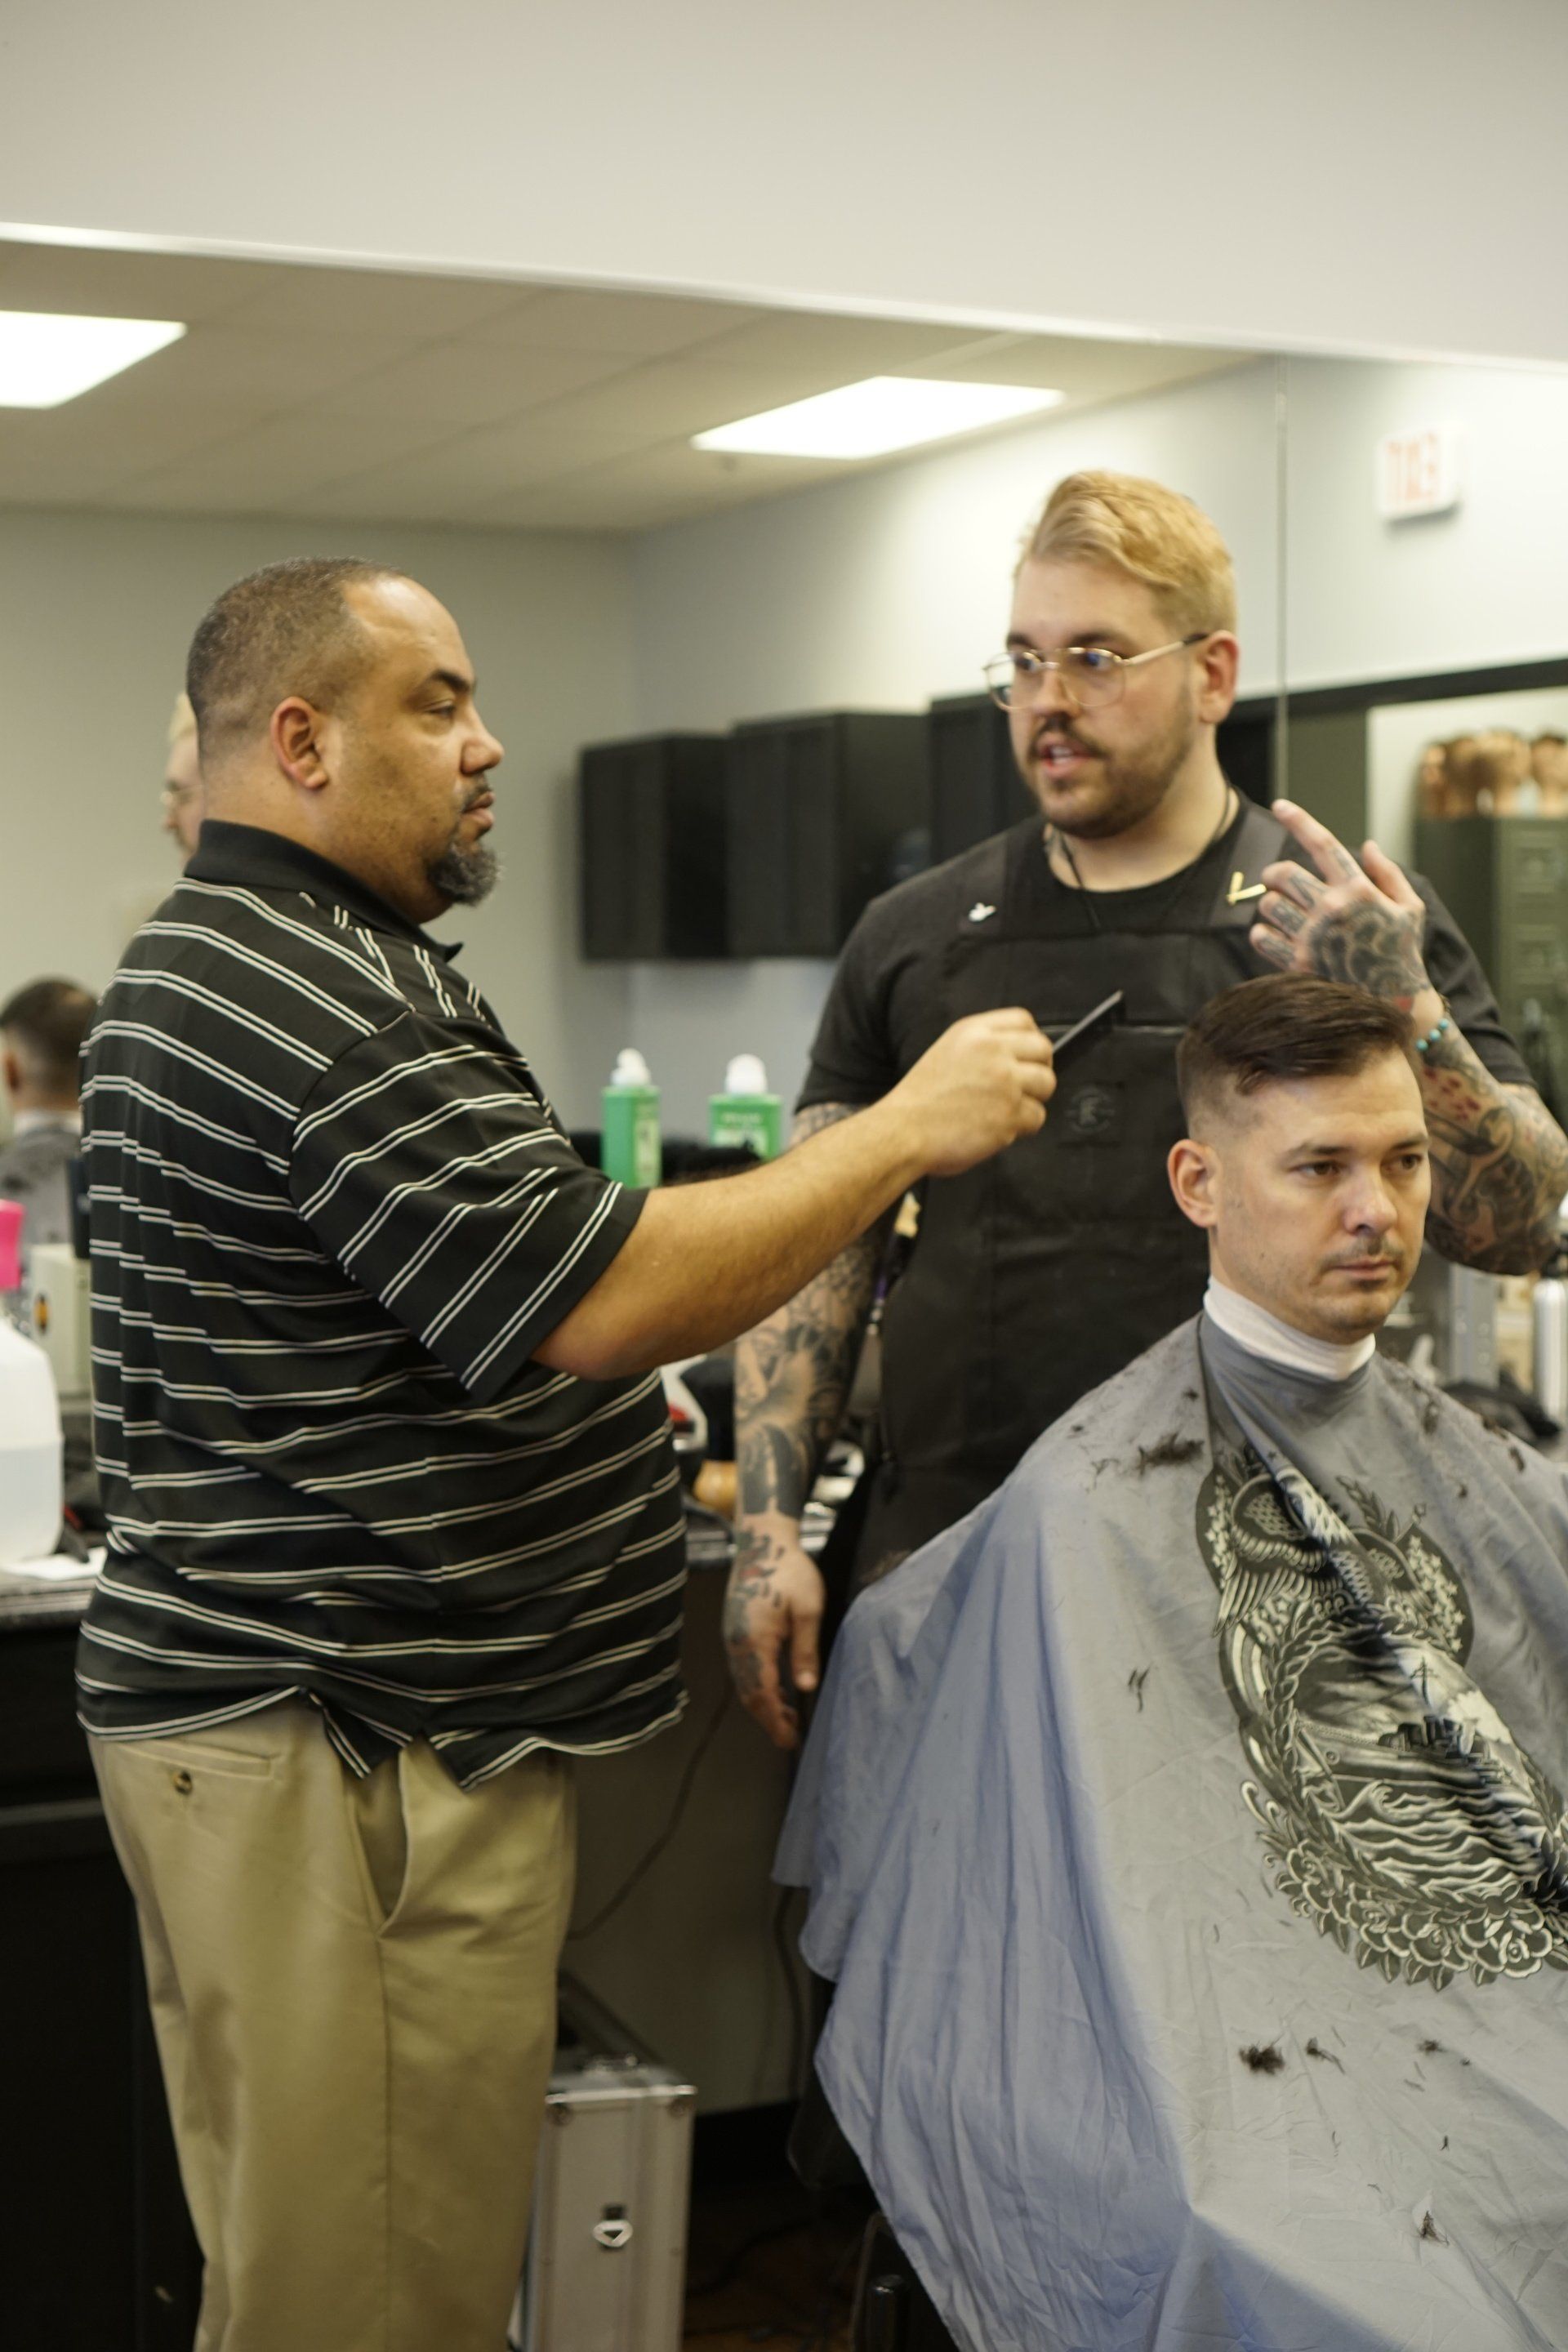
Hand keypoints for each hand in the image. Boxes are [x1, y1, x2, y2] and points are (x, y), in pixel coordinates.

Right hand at [723, 1516, 824, 1749]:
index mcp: (754, 1641)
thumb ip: (805, 1649)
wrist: (763, 1543)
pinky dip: (757, 1686)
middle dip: (768, 1719)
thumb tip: (806, 1687)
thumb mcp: (808, 1609)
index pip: (762, 1693)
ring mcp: (731, 1638)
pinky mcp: (734, 1631)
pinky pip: (743, 1669)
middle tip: (790, 1739)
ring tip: (787, 1719)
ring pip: (744, 1683)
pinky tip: (776, 1690)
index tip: (790, 1741)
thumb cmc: (790, 1572)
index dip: (775, 1721)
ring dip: (763, 1704)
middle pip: (749, 1694)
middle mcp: (736, 1644)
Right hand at [892, 1008, 1054, 1177]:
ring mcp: (1004, 1083)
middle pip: (1043, 1051)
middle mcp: (993, 1052)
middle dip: (1038, 1070)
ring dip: (1032, 1100)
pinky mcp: (1009, 1114)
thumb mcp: (948, 1051)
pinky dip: (1022, 1127)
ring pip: (1046, 1085)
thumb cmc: (921, 1100)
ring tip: (1006, 1110)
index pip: (1024, 1021)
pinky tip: (997, 1128)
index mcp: (975, 1033)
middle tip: (1024, 1087)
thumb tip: (1020, 1054)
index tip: (1027, 1056)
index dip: (1031, 1040)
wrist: (902, 1130)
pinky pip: (1037, 1117)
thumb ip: (983, 1045)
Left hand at [1251, 800, 1429, 1005]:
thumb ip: (1388, 874)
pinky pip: (1261, 937)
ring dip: (1270, 905)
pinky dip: (1262, 933)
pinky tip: (1274, 935)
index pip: (1323, 844)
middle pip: (1283, 873)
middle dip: (1274, 874)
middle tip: (1277, 881)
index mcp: (1358, 890)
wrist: (1395, 1005)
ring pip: (1269, 905)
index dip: (1298, 820)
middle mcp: (1332, 909)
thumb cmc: (1402, 953)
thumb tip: (1367, 845)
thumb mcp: (1410, 908)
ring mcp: (1313, 937)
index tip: (1279, 805)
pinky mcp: (1298, 964)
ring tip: (1283, 913)